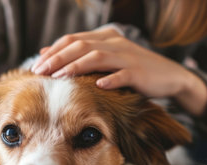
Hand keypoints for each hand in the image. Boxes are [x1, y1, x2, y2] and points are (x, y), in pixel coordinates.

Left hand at [32, 27, 206, 116]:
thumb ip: (81, 54)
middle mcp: (115, 43)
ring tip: (59, 77)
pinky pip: (122, 75)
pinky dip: (110, 79)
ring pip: (97, 57)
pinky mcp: (139, 72)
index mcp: (105, 37)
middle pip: (81, 46)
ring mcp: (128, 56)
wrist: (169, 76)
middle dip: (58, 58)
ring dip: (76, 67)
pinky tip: (97, 86)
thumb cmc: (133, 70)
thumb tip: (46, 52)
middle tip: (39, 71)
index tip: (37, 64)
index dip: (54, 50)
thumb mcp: (107, 58)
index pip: (73, 39)